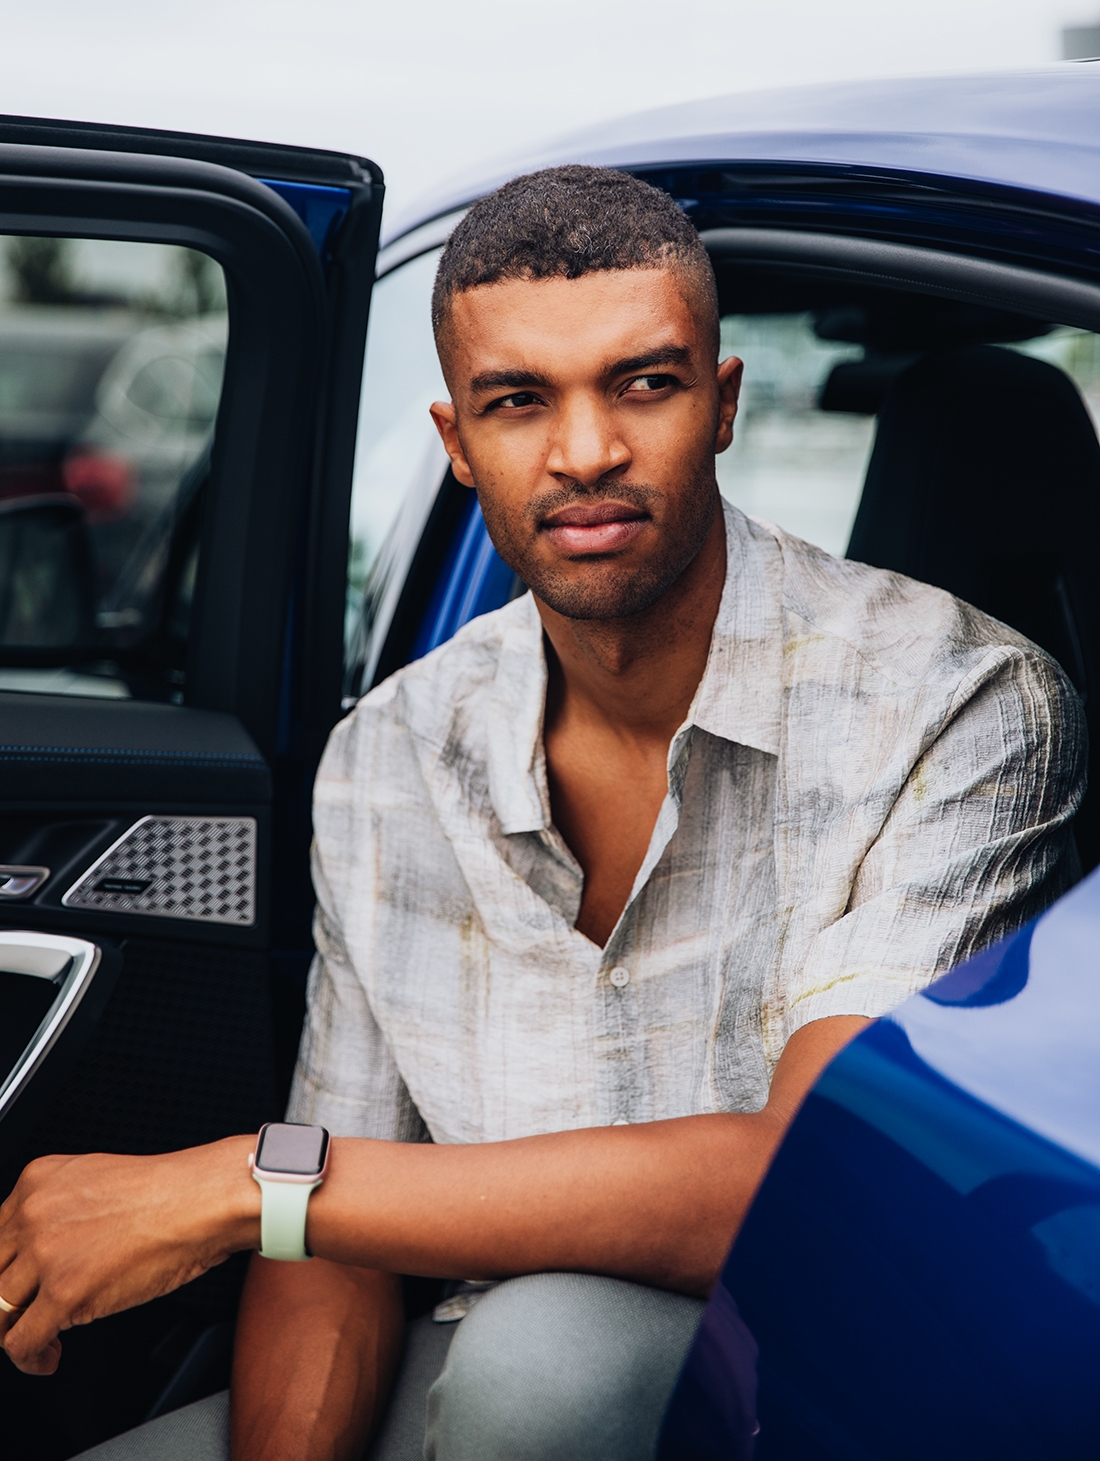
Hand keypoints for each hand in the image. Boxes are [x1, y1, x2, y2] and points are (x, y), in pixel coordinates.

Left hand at [0, 1136, 259, 1374]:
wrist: (203, 1200)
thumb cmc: (170, 1192)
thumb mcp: (95, 1180)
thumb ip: (60, 1208)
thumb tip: (47, 1248)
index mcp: (37, 1181)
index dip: (5, 1271)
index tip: (18, 1288)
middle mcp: (32, 1213)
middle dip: (7, 1302)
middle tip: (27, 1316)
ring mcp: (45, 1253)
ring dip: (16, 1333)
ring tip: (41, 1340)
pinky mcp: (64, 1291)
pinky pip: (21, 1342)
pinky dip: (32, 1359)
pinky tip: (49, 1357)